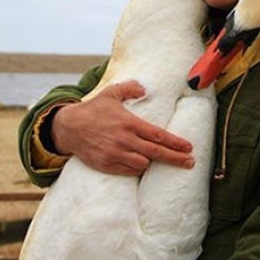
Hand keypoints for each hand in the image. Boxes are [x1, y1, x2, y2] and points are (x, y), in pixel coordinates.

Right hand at [50, 80, 194, 175]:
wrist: (68, 128)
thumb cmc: (93, 110)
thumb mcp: (110, 93)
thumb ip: (129, 89)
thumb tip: (143, 88)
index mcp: (128, 123)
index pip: (158, 135)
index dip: (175, 142)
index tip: (189, 147)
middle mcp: (124, 140)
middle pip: (156, 152)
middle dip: (176, 158)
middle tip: (191, 162)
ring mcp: (115, 154)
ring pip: (143, 164)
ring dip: (152, 162)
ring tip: (160, 158)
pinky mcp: (107, 165)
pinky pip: (129, 171)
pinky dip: (137, 168)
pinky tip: (142, 164)